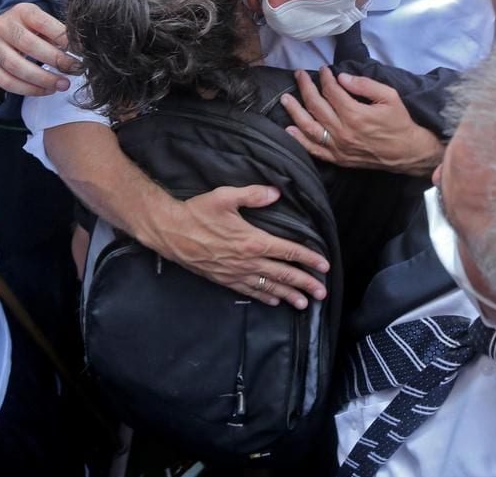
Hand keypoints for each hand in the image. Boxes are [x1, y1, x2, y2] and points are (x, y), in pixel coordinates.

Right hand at [0, 2, 81, 96]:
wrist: (0, 31)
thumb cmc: (31, 29)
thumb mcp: (44, 23)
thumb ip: (60, 33)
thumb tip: (85, 50)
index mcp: (22, 11)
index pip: (44, 24)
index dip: (64, 39)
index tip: (82, 52)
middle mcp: (2, 26)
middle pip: (30, 46)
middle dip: (57, 61)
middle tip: (75, 70)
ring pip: (16, 67)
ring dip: (43, 79)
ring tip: (63, 84)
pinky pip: (7, 82)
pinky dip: (29, 89)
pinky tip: (47, 90)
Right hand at [150, 185, 330, 309]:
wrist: (171, 232)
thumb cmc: (198, 212)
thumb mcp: (226, 197)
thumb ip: (253, 194)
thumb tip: (276, 193)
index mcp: (253, 241)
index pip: (288, 251)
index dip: (309, 259)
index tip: (324, 266)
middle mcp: (248, 261)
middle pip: (283, 274)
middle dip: (305, 284)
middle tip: (322, 293)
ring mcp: (236, 273)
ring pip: (268, 287)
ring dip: (288, 295)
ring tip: (304, 304)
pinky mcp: (224, 279)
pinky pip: (249, 291)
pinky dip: (264, 297)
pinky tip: (274, 301)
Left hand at [281, 67, 444, 176]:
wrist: (407, 152)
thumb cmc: (399, 122)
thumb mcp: (389, 97)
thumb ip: (364, 85)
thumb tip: (341, 77)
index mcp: (355, 114)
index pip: (331, 91)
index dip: (325, 78)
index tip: (322, 70)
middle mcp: (342, 131)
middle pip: (316, 106)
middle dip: (306, 87)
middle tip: (299, 75)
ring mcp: (338, 147)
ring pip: (309, 127)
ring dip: (294, 111)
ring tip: (285, 99)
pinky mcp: (337, 158)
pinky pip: (314, 149)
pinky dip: (299, 140)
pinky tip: (289, 130)